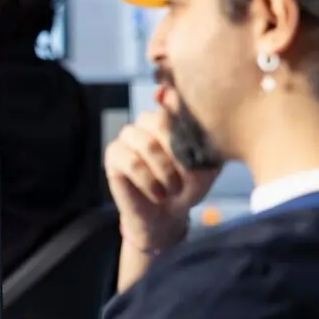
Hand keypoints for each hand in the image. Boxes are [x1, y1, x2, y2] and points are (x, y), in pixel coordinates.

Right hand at [104, 108, 217, 251]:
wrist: (166, 215)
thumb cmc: (187, 186)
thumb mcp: (205, 166)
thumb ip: (201, 142)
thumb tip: (187, 128)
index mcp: (171, 116)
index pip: (176, 103)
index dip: (185, 124)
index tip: (194, 148)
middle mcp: (148, 120)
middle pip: (161, 121)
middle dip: (178, 154)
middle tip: (186, 178)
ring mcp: (129, 135)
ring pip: (147, 144)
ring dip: (164, 171)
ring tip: (173, 189)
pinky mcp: (113, 153)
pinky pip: (132, 162)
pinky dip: (148, 181)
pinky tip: (157, 193)